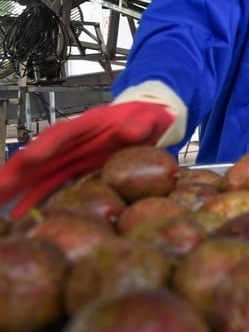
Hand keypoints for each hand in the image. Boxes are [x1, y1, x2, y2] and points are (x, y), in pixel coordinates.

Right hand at [0, 102, 175, 219]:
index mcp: (89, 124)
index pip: (63, 133)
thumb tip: (130, 131)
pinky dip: (32, 197)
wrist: (149, 121)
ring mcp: (70, 154)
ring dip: (16, 187)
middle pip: (39, 154)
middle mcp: (73, 139)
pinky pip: (48, 183)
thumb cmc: (148, 118)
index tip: (31, 158)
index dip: (46, 146)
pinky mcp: (73, 168)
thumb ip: (140, 124)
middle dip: (17, 170)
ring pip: (37, 171)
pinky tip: (16, 213)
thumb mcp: (149, 119)